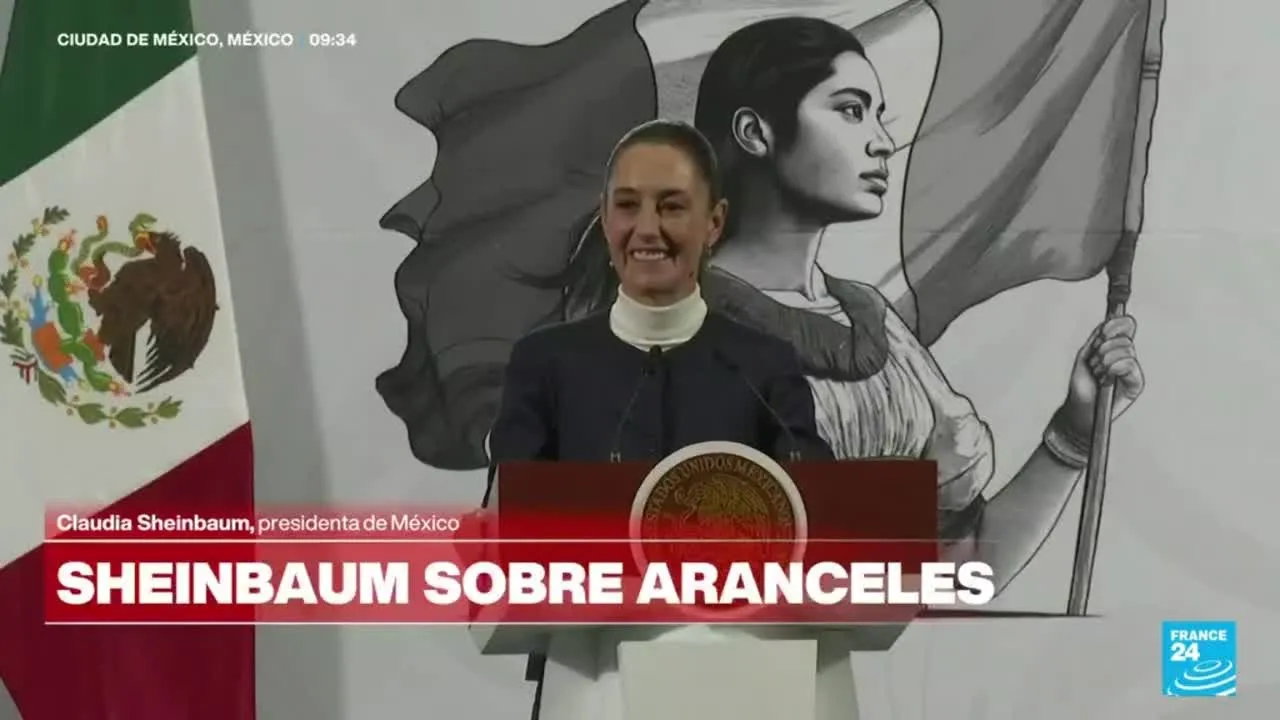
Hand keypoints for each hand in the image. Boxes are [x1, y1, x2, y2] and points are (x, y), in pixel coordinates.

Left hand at [1056, 315, 1144, 437]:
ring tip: (1098, 375)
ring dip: (1105, 362)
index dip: (1117, 324)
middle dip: (1103, 350)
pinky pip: (1129, 363)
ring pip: (1126, 349)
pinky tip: (1106, 380)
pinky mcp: (1137, 383)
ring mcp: (1133, 370)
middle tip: (1094, 364)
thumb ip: (1097, 338)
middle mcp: (1127, 357)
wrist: (1080, 409)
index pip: (1127, 326)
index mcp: (1115, 347)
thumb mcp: (1085, 356)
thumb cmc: (1081, 386)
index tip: (1103, 332)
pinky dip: (1113, 369)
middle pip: (1124, 338)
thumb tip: (1109, 320)